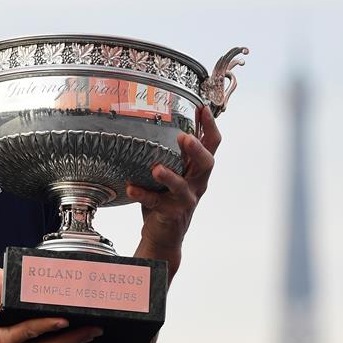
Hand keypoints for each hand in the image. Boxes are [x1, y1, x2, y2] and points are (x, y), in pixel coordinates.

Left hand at [125, 105, 220, 274]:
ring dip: (170, 177)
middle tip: (185, 137)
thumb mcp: (172, 172)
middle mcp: (196, 184)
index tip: (202, 107)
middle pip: (207, 164)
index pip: (211, 144)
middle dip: (197, 150)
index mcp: (197, 170)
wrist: (164, 235)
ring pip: (183, 187)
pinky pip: (156, 203)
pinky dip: (142, 194)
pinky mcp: (171, 214)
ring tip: (157, 169)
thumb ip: (170, 153)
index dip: (210, 126)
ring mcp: (185, 200)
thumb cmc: (165, 198)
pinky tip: (131, 187)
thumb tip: (156, 122)